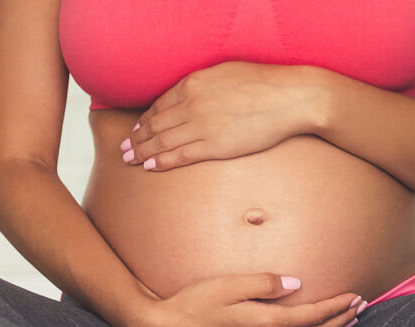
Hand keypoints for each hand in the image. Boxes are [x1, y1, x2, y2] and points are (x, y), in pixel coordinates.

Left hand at [120, 61, 325, 170]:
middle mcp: (192, 103)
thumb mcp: (226, 72)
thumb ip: (204, 84)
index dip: (145, 119)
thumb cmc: (264, 83)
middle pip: (156, 123)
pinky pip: (181, 155)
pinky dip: (162, 161)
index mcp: (194, 83)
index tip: (137, 129)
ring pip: (163, 141)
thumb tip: (192, 93)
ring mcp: (202, 125)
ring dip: (143, 151)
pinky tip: (150, 166)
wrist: (289, 98)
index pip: (160, 104)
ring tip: (130, 160)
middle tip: (124, 148)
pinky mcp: (215, 146)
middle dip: (137, 138)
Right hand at [130, 273, 365, 326]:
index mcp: (266, 324)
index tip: (355, 296)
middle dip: (340, 322)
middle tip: (360, 309)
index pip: (313, 316)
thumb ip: (265, 283)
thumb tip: (297, 284)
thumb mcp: (229, 284)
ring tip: (344, 325)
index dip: (337, 306)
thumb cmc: (193, 305)